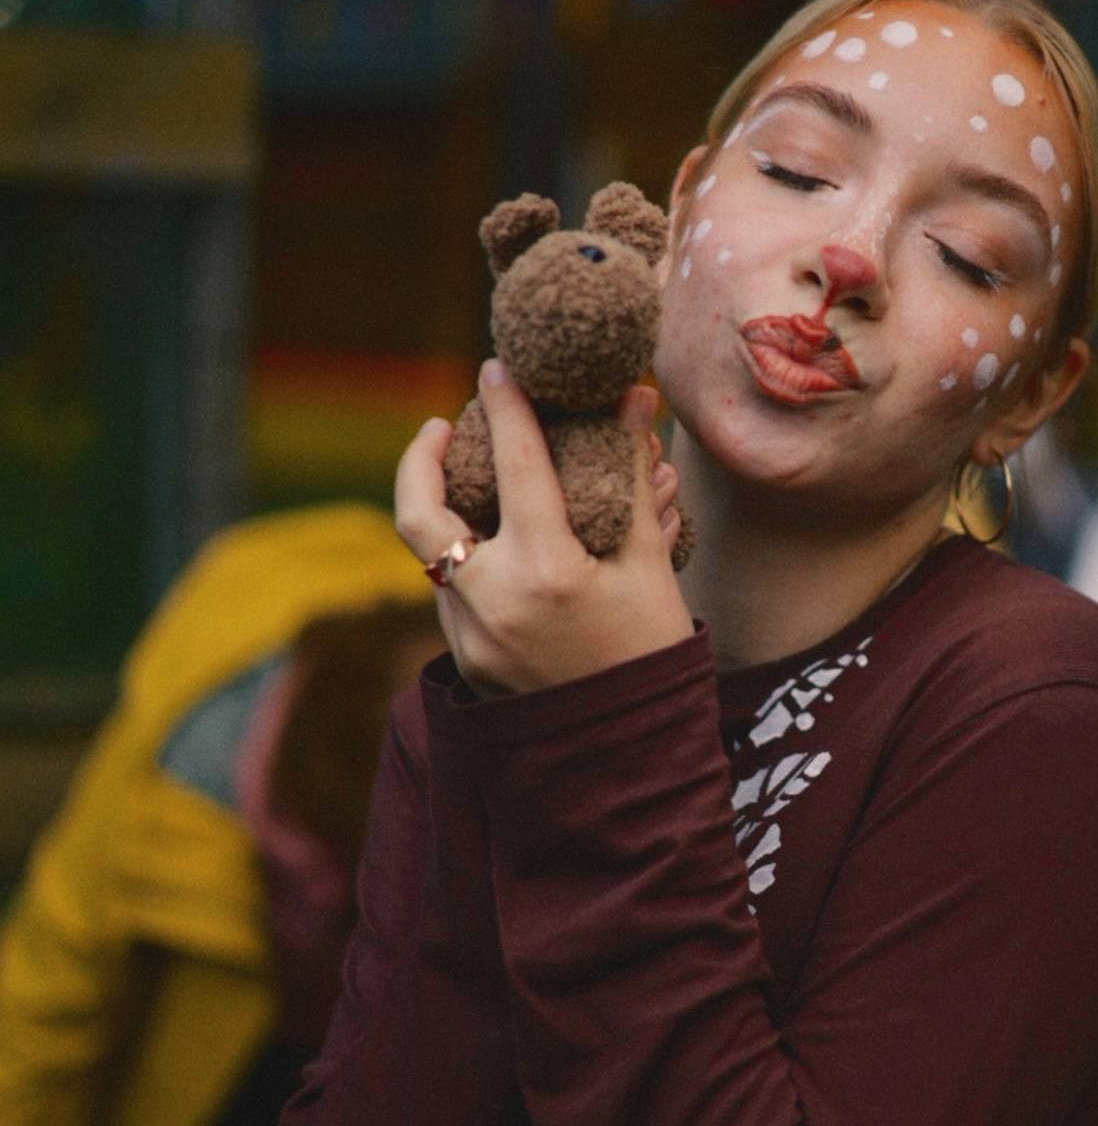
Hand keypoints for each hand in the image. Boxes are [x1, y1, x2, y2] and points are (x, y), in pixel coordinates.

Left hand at [395, 365, 692, 695]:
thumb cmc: (651, 652)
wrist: (630, 755)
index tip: (499, 370)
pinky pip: (452, 593)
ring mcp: (469, 636)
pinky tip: (498, 546)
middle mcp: (493, 602)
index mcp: (546, 572)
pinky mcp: (464, 661)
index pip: (518, 466)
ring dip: (451, 512)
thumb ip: (629, 478)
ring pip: (434, 556)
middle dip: (421, 460)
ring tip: (476, 483)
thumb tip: (632, 397)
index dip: (510, 409)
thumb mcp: (647, 563)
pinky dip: (470, 560)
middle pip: (419, 513)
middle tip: (442, 426)